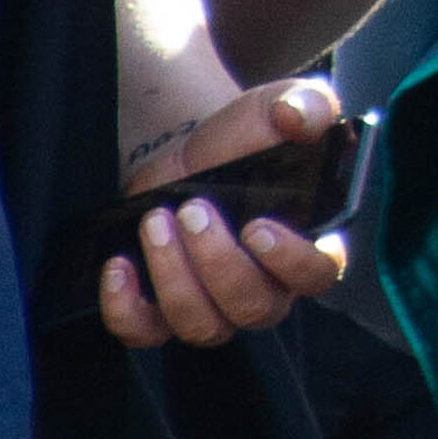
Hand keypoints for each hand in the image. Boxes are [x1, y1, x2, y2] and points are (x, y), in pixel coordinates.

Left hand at [96, 75, 349, 350]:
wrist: (193, 151)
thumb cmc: (247, 137)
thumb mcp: (281, 107)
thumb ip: (306, 105)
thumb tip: (300, 119)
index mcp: (305, 245)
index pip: (317, 276)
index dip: (292, 263)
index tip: (258, 227)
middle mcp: (266, 288)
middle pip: (254, 307)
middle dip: (217, 262)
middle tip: (191, 211)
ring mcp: (215, 306)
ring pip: (204, 326)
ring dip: (174, 279)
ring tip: (155, 222)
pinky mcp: (164, 309)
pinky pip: (146, 333)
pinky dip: (125, 309)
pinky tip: (119, 265)